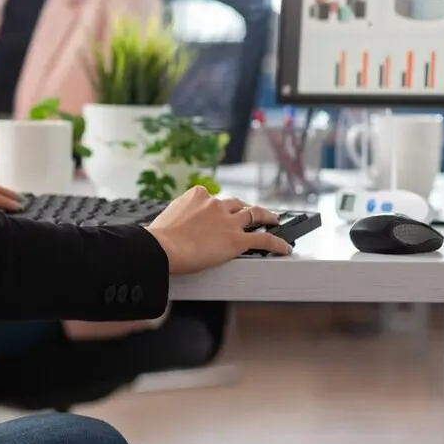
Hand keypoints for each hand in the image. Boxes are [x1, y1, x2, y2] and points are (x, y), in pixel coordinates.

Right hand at [145, 186, 289, 274]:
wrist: (162, 248)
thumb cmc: (159, 238)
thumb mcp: (166, 217)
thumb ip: (179, 217)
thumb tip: (174, 227)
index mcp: (197, 196)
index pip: (212, 198)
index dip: (217, 207)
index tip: (218, 213)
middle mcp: (215, 204)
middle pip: (236, 203)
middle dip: (244, 208)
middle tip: (251, 213)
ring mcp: (228, 221)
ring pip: (254, 215)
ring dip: (266, 217)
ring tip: (274, 220)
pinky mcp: (237, 240)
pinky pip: (263, 240)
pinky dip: (276, 243)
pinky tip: (284, 247)